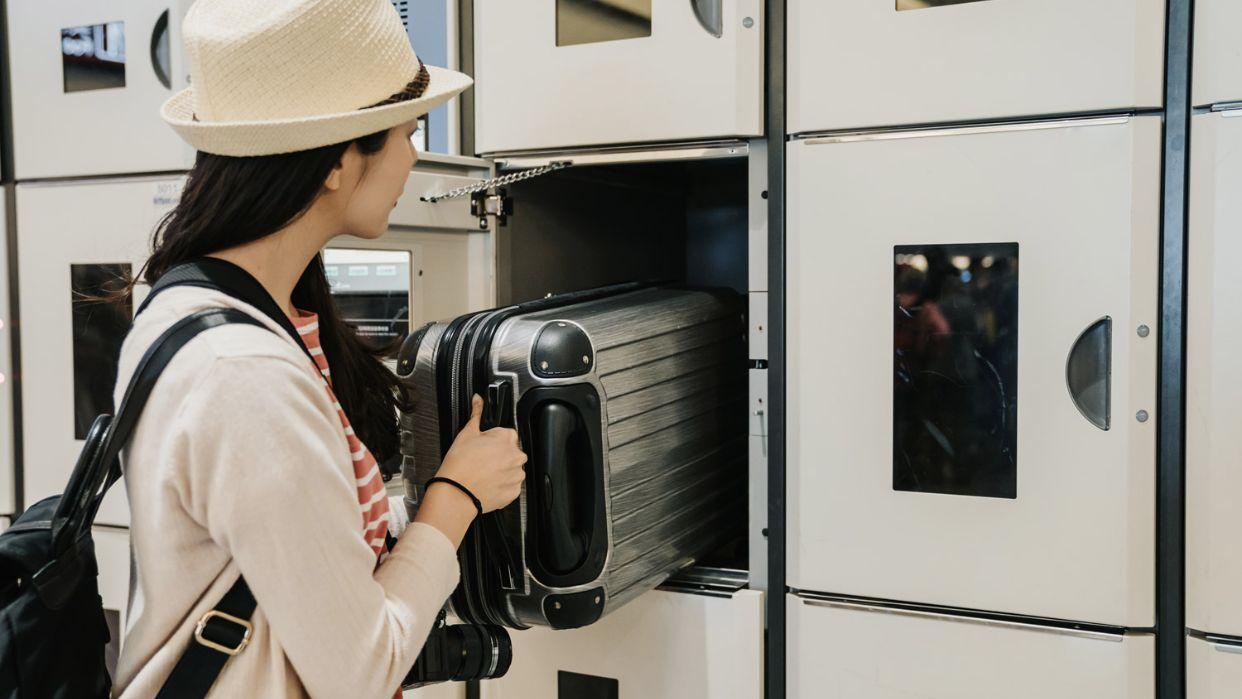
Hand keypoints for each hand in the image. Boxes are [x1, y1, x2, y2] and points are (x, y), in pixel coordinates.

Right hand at [435, 394, 526, 512]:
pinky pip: (511, 486)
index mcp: (507, 439)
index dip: (493, 440)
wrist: (456, 493)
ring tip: (483, 473)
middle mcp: (516, 457)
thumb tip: (478, 399)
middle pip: (511, 452)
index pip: (507, 434)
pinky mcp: (514, 492)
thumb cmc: (460, 465)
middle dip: (499, 455)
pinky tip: (488, 483)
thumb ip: (476, 414)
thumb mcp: (466, 433)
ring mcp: (517, 475)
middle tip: (481, 461)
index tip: (484, 446)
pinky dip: (502, 485)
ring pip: (512, 469)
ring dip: (502, 470)